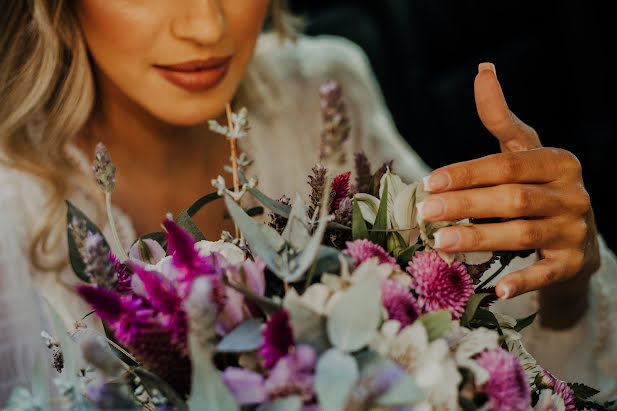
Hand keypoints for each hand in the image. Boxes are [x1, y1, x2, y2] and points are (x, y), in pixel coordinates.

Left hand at [420, 63, 599, 312]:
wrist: (574, 240)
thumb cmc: (537, 189)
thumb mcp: (523, 153)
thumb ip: (501, 119)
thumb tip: (483, 70)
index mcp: (557, 162)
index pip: (507, 164)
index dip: (467, 173)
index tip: (429, 181)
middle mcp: (571, 194)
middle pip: (512, 198)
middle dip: (466, 205)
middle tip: (425, 212)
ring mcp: (574, 231)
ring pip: (523, 234)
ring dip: (480, 238)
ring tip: (439, 242)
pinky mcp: (572, 264)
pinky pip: (546, 273)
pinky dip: (522, 281)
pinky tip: (495, 291)